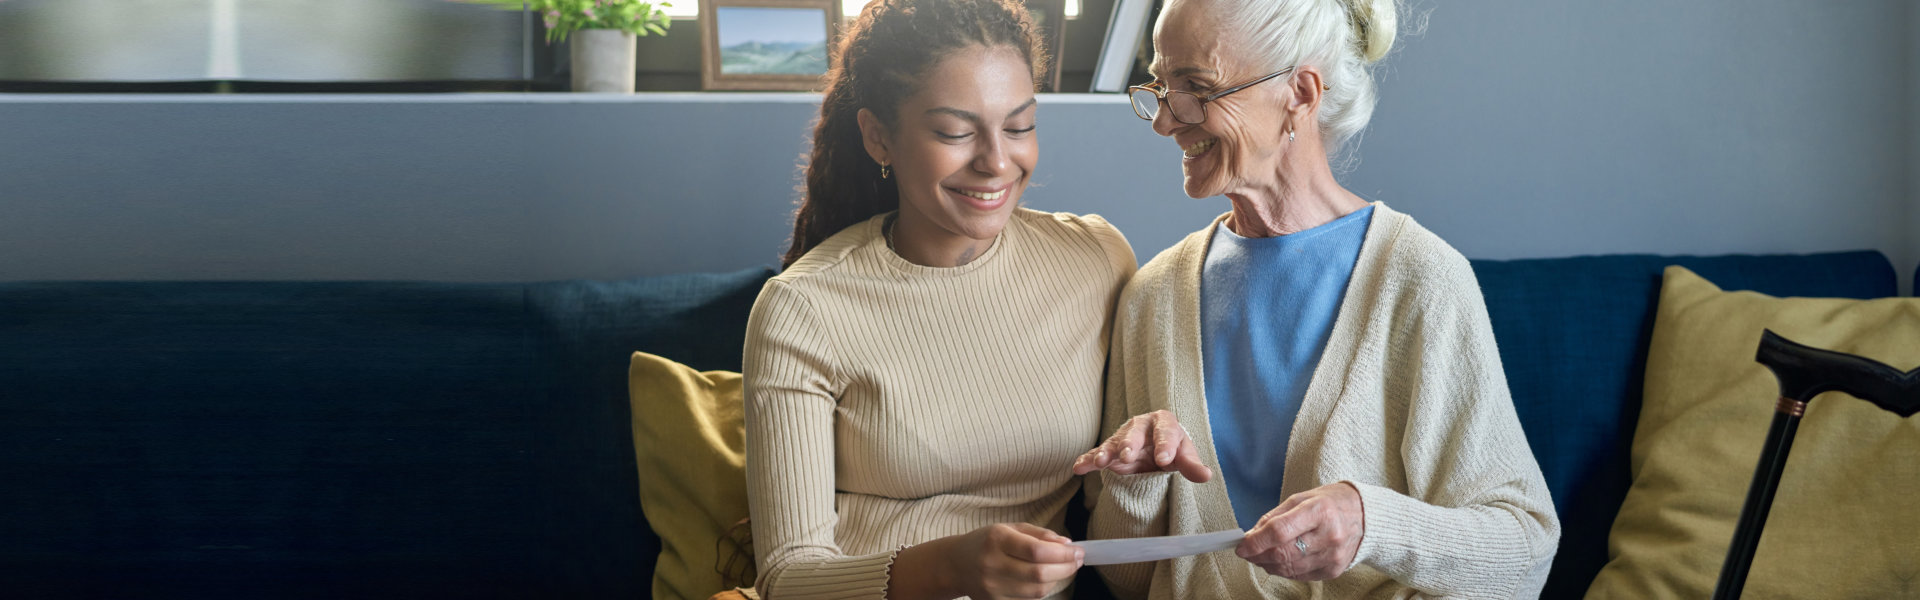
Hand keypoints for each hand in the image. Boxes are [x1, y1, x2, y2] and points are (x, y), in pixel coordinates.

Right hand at [945, 523, 1083, 599]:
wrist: (956, 565)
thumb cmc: (986, 542)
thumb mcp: (1010, 528)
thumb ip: (1039, 534)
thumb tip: (1066, 545)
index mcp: (997, 539)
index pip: (1037, 551)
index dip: (1063, 554)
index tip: (1078, 551)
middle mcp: (992, 564)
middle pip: (1039, 574)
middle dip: (1065, 568)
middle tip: (1077, 560)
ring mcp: (992, 587)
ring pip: (1037, 590)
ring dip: (1057, 580)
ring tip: (1063, 568)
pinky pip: (1028, 599)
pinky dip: (1042, 589)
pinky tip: (1045, 579)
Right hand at [1071, 410, 1211, 482]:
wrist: (1156, 449)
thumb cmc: (1173, 449)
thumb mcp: (1184, 455)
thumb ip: (1191, 465)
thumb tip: (1206, 475)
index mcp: (1164, 422)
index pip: (1166, 432)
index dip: (1165, 445)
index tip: (1164, 460)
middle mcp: (1141, 425)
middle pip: (1135, 432)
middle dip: (1131, 443)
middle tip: (1128, 455)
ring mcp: (1122, 437)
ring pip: (1113, 442)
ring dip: (1107, 452)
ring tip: (1101, 462)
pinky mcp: (1109, 450)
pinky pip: (1096, 454)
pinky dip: (1088, 460)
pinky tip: (1079, 468)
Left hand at [1235, 482, 1365, 580]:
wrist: (1365, 516)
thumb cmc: (1330, 503)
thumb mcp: (1301, 498)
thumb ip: (1274, 517)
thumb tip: (1251, 536)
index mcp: (1319, 511)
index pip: (1280, 531)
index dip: (1256, 542)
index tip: (1241, 546)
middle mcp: (1329, 535)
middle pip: (1283, 553)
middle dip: (1258, 555)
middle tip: (1248, 552)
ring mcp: (1333, 555)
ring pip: (1289, 568)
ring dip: (1268, 565)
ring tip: (1261, 557)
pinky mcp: (1334, 570)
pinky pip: (1300, 575)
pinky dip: (1284, 570)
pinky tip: (1279, 562)